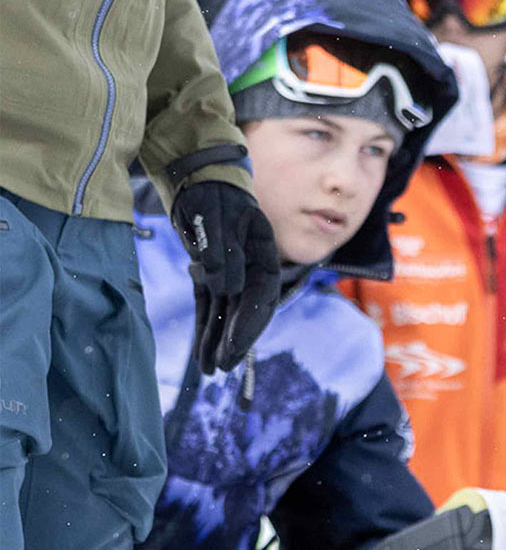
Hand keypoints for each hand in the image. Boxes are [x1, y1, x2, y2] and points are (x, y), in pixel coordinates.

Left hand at [171, 179, 279, 374]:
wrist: (197, 179)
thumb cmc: (210, 193)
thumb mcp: (215, 216)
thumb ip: (221, 250)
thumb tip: (226, 288)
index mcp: (265, 252)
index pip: (262, 294)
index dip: (249, 323)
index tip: (233, 347)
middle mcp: (252, 267)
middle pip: (247, 310)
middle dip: (235, 340)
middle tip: (222, 367)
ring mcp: (233, 272)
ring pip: (228, 312)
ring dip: (219, 340)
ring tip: (209, 370)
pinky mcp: (212, 276)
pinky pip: (211, 306)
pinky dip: (207, 328)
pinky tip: (202, 352)